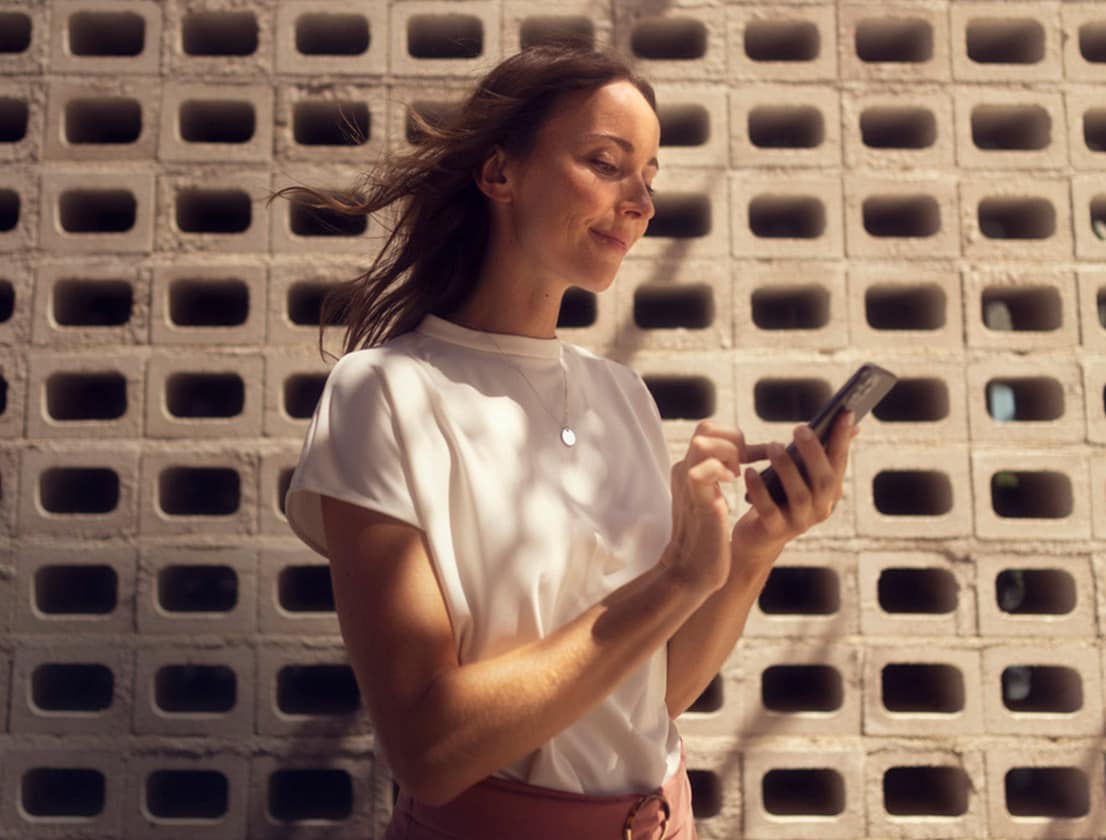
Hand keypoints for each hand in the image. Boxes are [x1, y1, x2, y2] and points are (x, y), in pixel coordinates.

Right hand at [660, 420, 768, 595]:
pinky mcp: (696, 499)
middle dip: (733, 439)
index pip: (709, 430)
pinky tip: (733, 486)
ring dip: (729, 453)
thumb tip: (744, 459)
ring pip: (703, 441)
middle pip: (705, 428)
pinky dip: (722, 471)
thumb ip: (719, 476)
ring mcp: (688, 483)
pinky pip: (703, 470)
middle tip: (745, 463)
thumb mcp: (712, 498)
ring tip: (737, 474)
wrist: (692, 570)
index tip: (755, 456)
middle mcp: (685, 470)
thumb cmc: (708, 538)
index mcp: (689, 468)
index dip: (735, 437)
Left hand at [734, 411, 857, 564]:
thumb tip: (847, 420)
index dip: (842, 439)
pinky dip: (760, 489)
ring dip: (787, 468)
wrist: (758, 538)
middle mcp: (821, 508)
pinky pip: (769, 509)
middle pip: (824, 480)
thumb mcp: (800, 474)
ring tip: (774, 446)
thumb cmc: (779, 497)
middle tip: (800, 429)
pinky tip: (750, 472)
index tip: (844, 412)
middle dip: (814, 452)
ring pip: (799, 495)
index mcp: (830, 492)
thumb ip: (818, 452)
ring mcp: (799, 522)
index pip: (840, 462)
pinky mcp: (775, 530)